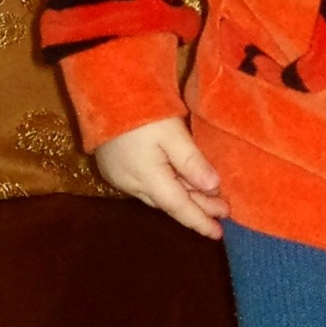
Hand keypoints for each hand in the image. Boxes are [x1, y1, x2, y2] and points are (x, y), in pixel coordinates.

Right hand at [95, 117, 229, 238]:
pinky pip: (145, 187)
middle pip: (169, 203)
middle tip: (222, 212)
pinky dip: (165, 188)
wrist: (103, 94)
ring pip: (157, 196)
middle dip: (196, 208)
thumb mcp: (172, 133)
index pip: (179, 207)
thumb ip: (192, 162)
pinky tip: (178, 184)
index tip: (219, 233)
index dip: (200, 220)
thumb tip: (213, 188)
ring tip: (206, 200)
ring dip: (182, 199)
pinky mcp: (113, 168)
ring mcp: (119, 177)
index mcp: (147, 178)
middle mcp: (131, 184)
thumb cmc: (142, 111)